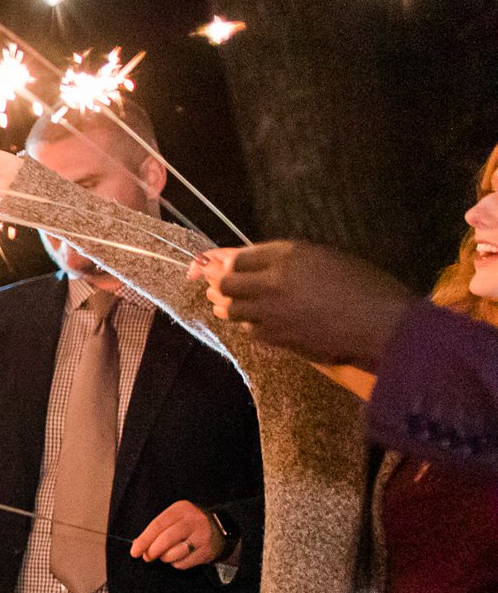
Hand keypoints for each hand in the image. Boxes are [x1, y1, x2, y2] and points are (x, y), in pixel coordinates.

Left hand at [130, 498, 226, 569]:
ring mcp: (202, 536)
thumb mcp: (173, 519)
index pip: (158, 525)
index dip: (144, 539)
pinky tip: (180, 556)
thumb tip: (138, 545)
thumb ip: (156, 530)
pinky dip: (176, 563)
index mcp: (181, 509)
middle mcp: (194, 521)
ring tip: (167, 554)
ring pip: (174, 554)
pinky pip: (183, 563)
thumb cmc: (188, 524)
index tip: (134, 551)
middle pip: (166, 539)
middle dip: (152, 551)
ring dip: (165, 558)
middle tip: (147, 556)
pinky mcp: (207, 551)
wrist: (220, 528)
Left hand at [193, 241, 414, 369]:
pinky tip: (256, 322)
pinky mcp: (275, 337)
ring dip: (229, 306)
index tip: (210, 263)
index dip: (222, 261)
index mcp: (289, 255)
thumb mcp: (328, 259)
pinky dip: (250, 324)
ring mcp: (270, 312)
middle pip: (225, 283)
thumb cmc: (367, 286)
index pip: (238, 256)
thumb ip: (289, 259)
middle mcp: (272, 281)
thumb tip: (255, 261)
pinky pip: (250, 329)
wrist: (382, 325)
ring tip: (227, 304)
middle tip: (216, 286)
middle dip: (219, 284)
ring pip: (232, 309)